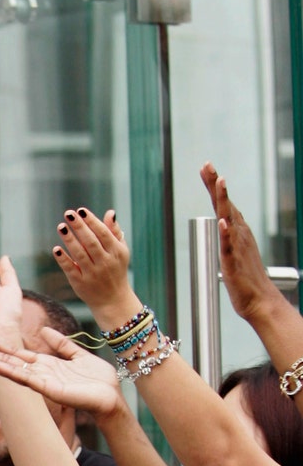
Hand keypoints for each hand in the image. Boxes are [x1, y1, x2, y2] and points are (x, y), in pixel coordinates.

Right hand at [0, 328, 127, 419]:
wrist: (112, 396)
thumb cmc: (98, 380)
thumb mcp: (77, 354)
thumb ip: (61, 343)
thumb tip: (44, 329)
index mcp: (44, 364)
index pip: (16, 353)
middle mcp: (38, 373)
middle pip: (7, 360)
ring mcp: (41, 382)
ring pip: (11, 370)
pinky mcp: (48, 389)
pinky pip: (26, 379)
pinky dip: (10, 372)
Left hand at [53, 208, 141, 324]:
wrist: (113, 300)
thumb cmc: (116, 269)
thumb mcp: (120, 251)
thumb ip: (114, 232)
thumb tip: (110, 212)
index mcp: (116, 252)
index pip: (103, 234)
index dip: (92, 222)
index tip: (81, 211)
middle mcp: (105, 262)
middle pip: (90, 242)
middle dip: (80, 227)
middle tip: (68, 214)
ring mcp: (92, 273)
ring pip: (79, 254)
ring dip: (69, 240)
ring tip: (61, 226)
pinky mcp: (80, 282)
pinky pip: (70, 269)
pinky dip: (63, 259)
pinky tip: (56, 249)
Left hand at [200, 162, 283, 321]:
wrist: (260, 300)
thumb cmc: (246, 278)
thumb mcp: (234, 250)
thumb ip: (228, 235)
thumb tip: (222, 222)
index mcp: (237, 231)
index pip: (224, 203)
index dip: (215, 185)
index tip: (206, 167)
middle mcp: (239, 234)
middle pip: (226, 204)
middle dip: (217, 184)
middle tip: (208, 164)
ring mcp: (237, 247)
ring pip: (230, 219)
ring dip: (225, 200)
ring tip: (220, 182)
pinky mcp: (233, 262)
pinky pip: (230, 246)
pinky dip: (227, 233)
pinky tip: (223, 222)